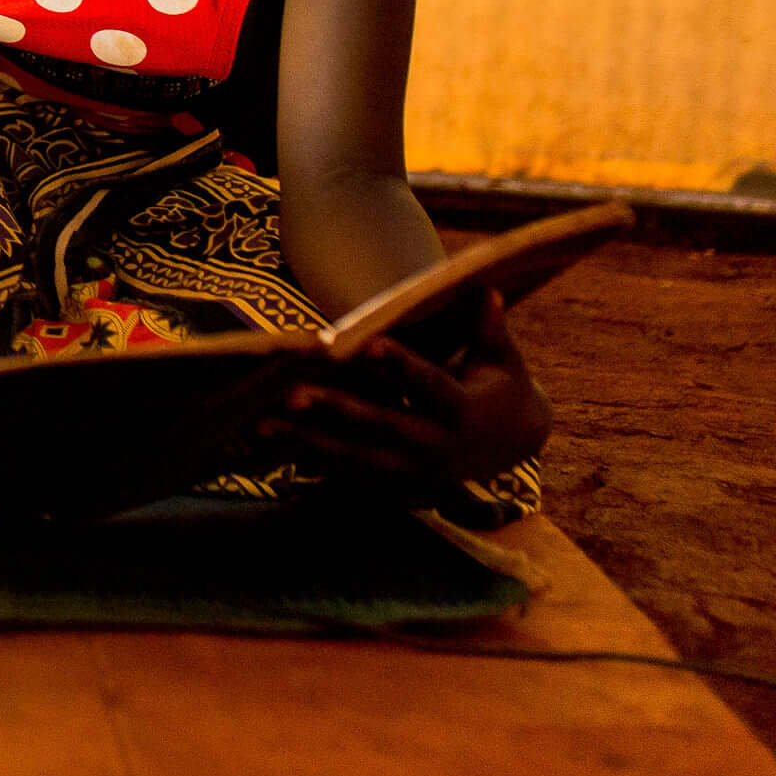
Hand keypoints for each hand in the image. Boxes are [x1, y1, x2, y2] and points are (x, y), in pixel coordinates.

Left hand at [264, 289, 550, 492]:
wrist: (513, 446)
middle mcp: (437, 446)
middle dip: (335, 411)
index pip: (428, 383)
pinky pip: (349, 476)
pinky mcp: (398, 486)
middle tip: (291, 394)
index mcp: (463, 410)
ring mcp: (415, 472)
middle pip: (381, 426)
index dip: (399, 364)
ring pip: (356, 458)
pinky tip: (273, 449)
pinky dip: (311, 464)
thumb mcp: (502, 359)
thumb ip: (488, 329)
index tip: (366, 343)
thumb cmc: (502, 386)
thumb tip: (486, 288)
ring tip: (262, 424)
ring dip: (308, 442)